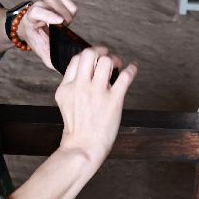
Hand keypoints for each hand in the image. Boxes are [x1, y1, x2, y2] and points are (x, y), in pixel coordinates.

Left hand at [19, 0, 77, 71]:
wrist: (29, 27)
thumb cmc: (36, 38)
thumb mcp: (40, 49)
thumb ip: (50, 57)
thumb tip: (64, 67)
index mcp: (31, 17)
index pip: (38, 11)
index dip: (48, 15)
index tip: (60, 22)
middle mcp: (39, 5)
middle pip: (56, 8)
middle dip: (63, 21)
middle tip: (60, 30)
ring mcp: (48, 0)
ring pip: (63, 6)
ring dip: (67, 17)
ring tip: (62, 26)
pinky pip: (70, 4)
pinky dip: (71, 11)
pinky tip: (65, 19)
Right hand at [54, 46, 135, 166]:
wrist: (83, 148)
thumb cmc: (76, 127)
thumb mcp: (65, 102)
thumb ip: (72, 85)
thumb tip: (85, 69)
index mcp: (66, 87)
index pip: (77, 59)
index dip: (88, 55)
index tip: (96, 58)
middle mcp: (80, 86)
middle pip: (90, 53)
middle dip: (101, 50)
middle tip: (108, 56)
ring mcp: (97, 93)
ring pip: (107, 61)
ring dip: (115, 60)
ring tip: (119, 66)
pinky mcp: (114, 100)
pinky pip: (125, 76)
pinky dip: (132, 69)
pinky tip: (132, 68)